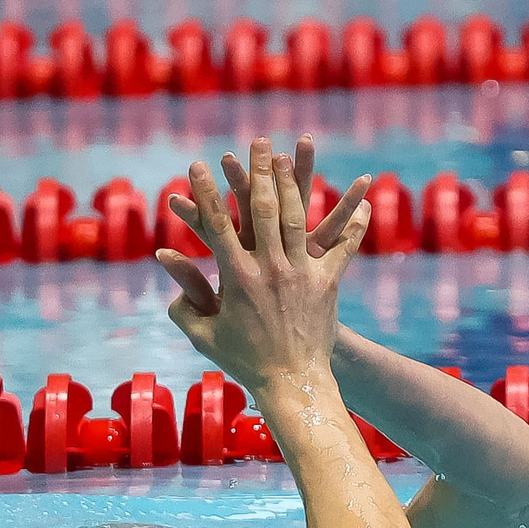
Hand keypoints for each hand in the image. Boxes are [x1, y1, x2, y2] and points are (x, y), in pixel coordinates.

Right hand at [153, 136, 368, 387]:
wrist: (292, 383)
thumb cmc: (244, 361)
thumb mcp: (204, 334)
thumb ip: (183, 299)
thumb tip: (166, 263)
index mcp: (236, 278)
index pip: (216, 226)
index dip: (205, 193)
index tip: (197, 165)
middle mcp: (270, 268)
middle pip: (263, 209)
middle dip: (258, 172)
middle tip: (257, 143)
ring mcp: (302, 273)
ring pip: (299, 218)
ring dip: (294, 183)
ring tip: (290, 155)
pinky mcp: (327, 282)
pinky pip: (343, 247)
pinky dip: (353, 223)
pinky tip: (362, 200)